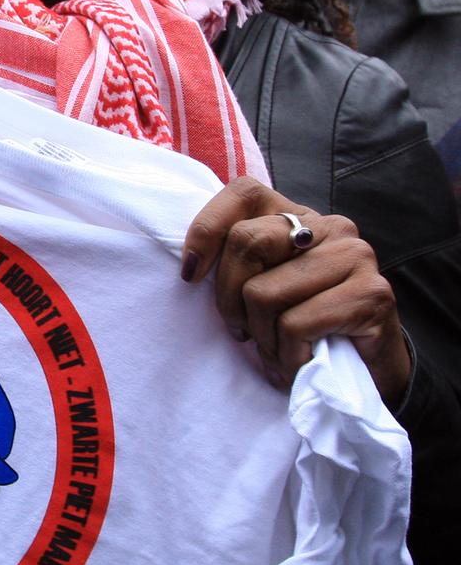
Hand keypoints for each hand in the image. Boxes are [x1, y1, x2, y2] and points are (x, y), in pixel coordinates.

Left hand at [180, 177, 410, 409]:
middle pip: (246, 242)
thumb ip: (240, 264)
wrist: (369, 371)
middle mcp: (330, 226)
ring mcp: (355, 256)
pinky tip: (298, 363)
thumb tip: (191, 266)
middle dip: (229, 298)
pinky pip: (295, 324)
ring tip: (275, 354)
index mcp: (298, 216)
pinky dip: (286, 355)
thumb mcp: (263, 286)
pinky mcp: (372, 294)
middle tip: (241, 332)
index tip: (191, 275)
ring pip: (264, 292)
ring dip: (261, 338)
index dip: (207, 229)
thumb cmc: (303, 328)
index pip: (243, 193)